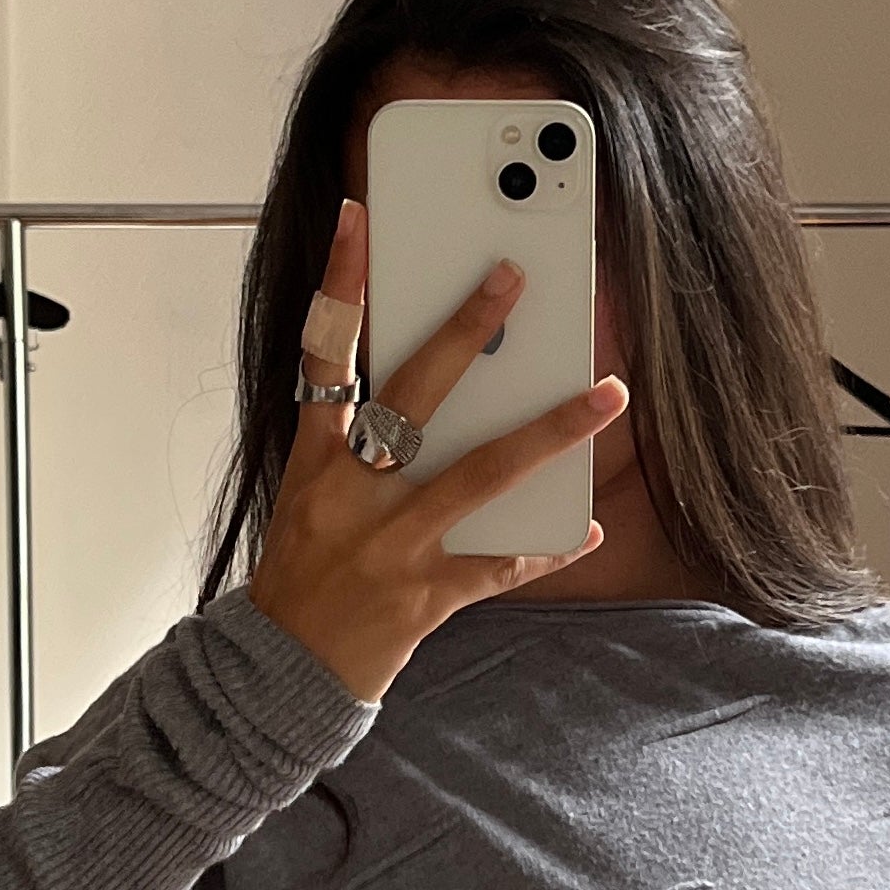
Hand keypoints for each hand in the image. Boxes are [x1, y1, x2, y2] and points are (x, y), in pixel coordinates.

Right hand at [247, 195, 628, 704]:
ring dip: (550, 432)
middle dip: (466, 332)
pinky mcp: (427, 596)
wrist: (283, 671)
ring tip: (605, 396)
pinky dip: (545, 547)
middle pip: (414, 397)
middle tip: (513, 278)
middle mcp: (353, 496)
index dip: (340, 286)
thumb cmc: (303, 578)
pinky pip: (499, 564)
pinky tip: (585, 526)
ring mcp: (393, 546)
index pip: (323, 357)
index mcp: (315, 463)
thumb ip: (353, 442)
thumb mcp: (307, 497)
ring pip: (481, 473)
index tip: (358, 217)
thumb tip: (427, 390)